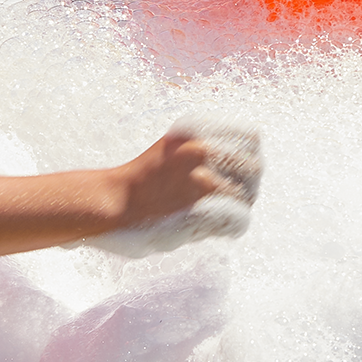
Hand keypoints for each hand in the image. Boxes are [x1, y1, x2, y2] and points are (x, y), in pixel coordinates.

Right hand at [88, 119, 261, 257]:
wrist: (106, 205)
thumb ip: (203, 148)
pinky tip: (221, 231)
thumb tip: (250, 160)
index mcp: (195, 131)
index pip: (251, 136)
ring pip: (247, 196)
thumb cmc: (139, 181)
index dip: (249, 156)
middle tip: (232, 199)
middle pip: (254, 167)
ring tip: (220, 216)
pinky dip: (232, 229)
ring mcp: (201, 180)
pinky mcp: (199, 211)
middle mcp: (201, 150)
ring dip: (237, 209)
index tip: (238, 170)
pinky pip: (239, 220)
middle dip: (248, 185)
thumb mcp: (171, 148)